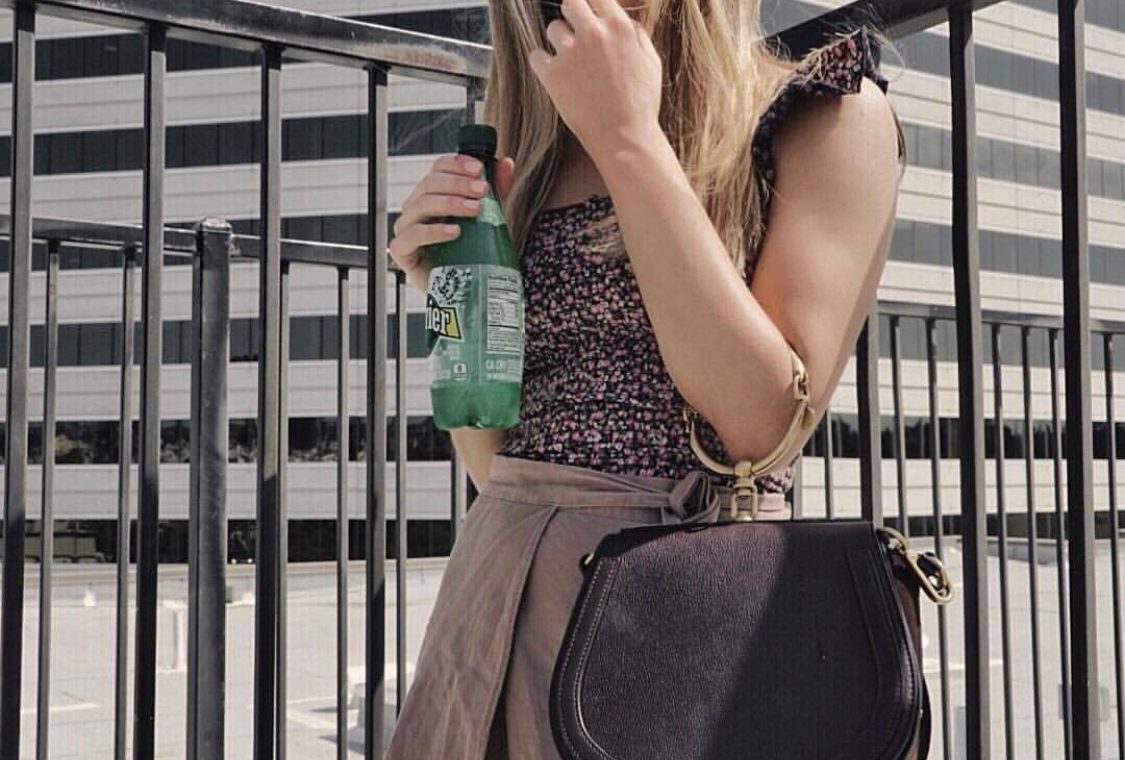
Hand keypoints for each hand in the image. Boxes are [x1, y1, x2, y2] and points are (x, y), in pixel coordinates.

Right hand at [388, 152, 515, 292]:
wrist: (462, 288)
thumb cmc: (470, 250)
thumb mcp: (487, 217)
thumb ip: (496, 190)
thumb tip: (506, 163)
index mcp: (433, 194)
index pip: (438, 168)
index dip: (456, 164)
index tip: (479, 170)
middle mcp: (416, 207)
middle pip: (430, 183)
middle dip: (458, 184)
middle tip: (483, 191)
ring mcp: (406, 228)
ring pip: (421, 205)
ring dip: (449, 203)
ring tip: (474, 210)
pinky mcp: (402, 251)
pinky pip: (411, 236)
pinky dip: (433, 232)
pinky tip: (454, 232)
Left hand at [528, 0, 662, 161]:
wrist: (624, 138)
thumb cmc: (641, 104)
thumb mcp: (651, 62)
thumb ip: (636, 34)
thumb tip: (621, 20)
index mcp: (619, 27)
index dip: (591, 4)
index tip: (589, 13)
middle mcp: (593, 34)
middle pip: (570, 3)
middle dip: (573, 15)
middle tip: (577, 34)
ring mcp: (569, 53)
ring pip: (553, 29)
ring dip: (560, 41)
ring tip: (571, 63)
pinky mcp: (552, 75)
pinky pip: (536, 56)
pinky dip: (542, 63)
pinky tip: (555, 75)